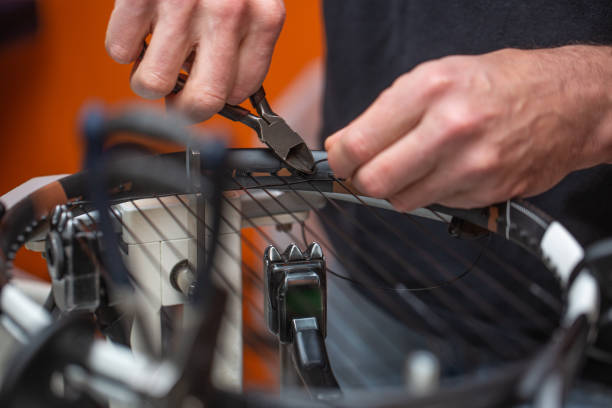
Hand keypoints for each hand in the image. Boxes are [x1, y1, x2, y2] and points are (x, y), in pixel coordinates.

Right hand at [106, 0, 284, 120]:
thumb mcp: (252, 0)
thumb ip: (243, 44)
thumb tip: (217, 99)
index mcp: (264, 18)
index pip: (242, 92)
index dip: (221, 97)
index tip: (207, 90)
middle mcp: (227, 12)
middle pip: (201, 101)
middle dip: (184, 108)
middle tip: (176, 94)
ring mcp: (181, 2)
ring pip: (153, 83)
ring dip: (148, 78)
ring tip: (155, 53)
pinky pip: (119, 50)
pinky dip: (123, 45)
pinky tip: (140, 24)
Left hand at [325, 46, 611, 210]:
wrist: (569, 102)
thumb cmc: (497, 84)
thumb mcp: (436, 76)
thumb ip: (386, 112)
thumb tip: (343, 147)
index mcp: (428, 89)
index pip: (357, 143)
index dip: (339, 158)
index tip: (339, 160)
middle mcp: (449, 127)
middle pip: (374, 181)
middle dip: (363, 179)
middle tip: (371, 169)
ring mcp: (470, 164)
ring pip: (401, 200)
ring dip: (400, 188)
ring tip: (420, 163)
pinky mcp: (485, 192)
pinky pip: (435, 206)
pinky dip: (432, 193)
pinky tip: (450, 169)